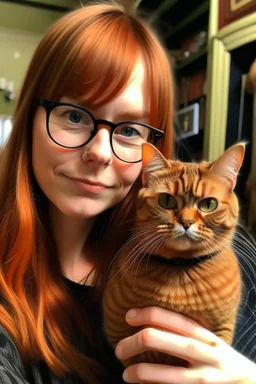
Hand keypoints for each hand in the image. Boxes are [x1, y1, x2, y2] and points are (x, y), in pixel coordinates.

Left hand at [115, 307, 255, 382]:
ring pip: (158, 373)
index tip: (128, 316)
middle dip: (130, 343)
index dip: (143, 314)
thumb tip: (148, 325)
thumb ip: (185, 332)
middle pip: (153, 339)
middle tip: (119, 349)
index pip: (166, 317)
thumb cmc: (220, 359)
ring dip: (135, 372)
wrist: (250, 383)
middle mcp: (201, 353)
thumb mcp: (208, 340)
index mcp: (202, 334)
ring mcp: (201, 379)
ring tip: (126, 374)